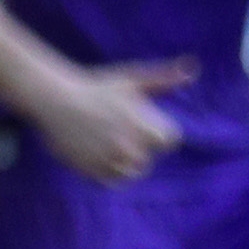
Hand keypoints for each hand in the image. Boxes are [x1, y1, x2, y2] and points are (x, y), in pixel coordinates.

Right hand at [24, 60, 193, 182]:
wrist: (55, 99)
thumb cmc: (97, 87)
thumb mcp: (133, 79)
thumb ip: (165, 78)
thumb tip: (193, 68)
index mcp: (145, 128)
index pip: (169, 140)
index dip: (157, 131)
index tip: (138, 121)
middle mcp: (130, 148)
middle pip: (149, 158)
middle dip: (139, 146)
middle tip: (116, 128)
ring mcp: (111, 162)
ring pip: (132, 172)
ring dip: (124, 160)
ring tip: (107, 140)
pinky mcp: (92, 172)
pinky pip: (111, 180)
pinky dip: (108, 170)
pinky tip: (97, 151)